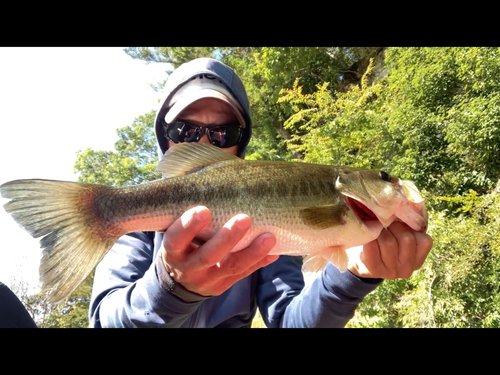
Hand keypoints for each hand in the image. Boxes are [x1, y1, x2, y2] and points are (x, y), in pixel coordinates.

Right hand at [161, 206, 278, 295]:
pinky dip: (260, 262)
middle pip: (208, 256)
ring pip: (231, 267)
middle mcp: (189, 268)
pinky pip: (244, 273)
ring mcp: (208, 279)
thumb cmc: (181, 245)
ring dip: (252, 252)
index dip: (188, 226)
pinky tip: (274, 251)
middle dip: (227, 238)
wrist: (181, 282)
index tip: (204, 210)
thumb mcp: (175, 235)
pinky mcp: (224, 285)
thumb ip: (187, 217)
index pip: (175, 240)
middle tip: (244, 218)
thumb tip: (208, 180)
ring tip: (269, 237)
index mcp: (173, 252)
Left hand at [347, 221, 432, 279]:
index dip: (411, 227)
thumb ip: (407, 225)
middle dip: (394, 226)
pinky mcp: (375, 270)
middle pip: (406, 239)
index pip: (425, 241)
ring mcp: (392, 272)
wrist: (358, 259)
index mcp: (417, 259)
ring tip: (375, 230)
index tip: (399, 223)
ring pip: (389, 242)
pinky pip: (372, 247)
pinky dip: (369, 238)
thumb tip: (407, 206)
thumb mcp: (399, 233)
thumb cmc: (382, 240)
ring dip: (380, 231)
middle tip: (385, 224)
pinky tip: (367, 238)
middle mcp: (407, 269)